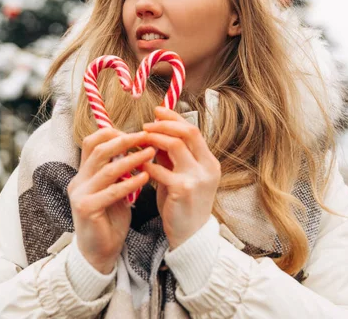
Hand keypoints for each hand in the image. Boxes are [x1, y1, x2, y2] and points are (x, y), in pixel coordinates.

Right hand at [68, 128, 154, 273]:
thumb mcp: (115, 191)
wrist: (99, 253)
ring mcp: (80, 195)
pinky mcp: (86, 209)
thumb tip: (136, 148)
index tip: (136, 133)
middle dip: (124, 140)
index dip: (113, 133)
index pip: (92, 142)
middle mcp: (78, 181)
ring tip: (151, 153)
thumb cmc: (110, 220)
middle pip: (98, 150)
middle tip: (146, 137)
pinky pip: (112, 191)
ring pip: (107, 169)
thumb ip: (118, 172)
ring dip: (132, 159)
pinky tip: (145, 177)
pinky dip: (130, 182)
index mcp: (83, 174)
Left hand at [142, 106, 220, 249]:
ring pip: (175, 145)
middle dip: (164, 125)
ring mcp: (197, 178)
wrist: (190, 237)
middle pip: (188, 132)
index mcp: (209, 162)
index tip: (157, 111)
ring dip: (154, 140)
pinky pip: (160, 169)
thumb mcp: (181, 177)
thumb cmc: (182, 206)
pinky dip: (147, 164)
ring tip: (139, 140)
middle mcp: (208, 167)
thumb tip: (155, 136)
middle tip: (145, 124)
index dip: (174, 118)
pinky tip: (138, 164)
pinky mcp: (183, 190)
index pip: (193, 130)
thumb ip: (172, 158)